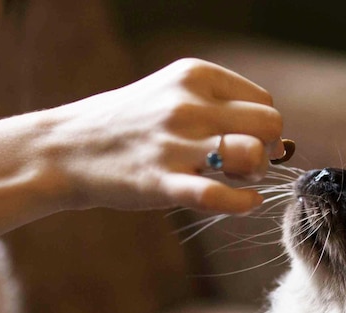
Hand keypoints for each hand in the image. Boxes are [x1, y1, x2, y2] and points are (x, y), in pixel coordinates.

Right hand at [40, 58, 284, 212]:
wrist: (64, 149)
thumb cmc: (130, 126)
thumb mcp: (173, 95)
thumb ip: (223, 109)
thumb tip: (282, 142)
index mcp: (194, 75)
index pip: (264, 102)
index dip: (261, 129)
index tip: (242, 142)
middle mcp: (187, 104)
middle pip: (270, 125)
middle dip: (267, 149)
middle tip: (242, 164)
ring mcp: (174, 143)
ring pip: (253, 154)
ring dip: (255, 173)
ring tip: (235, 179)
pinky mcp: (161, 181)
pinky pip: (219, 196)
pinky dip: (243, 203)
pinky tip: (246, 203)